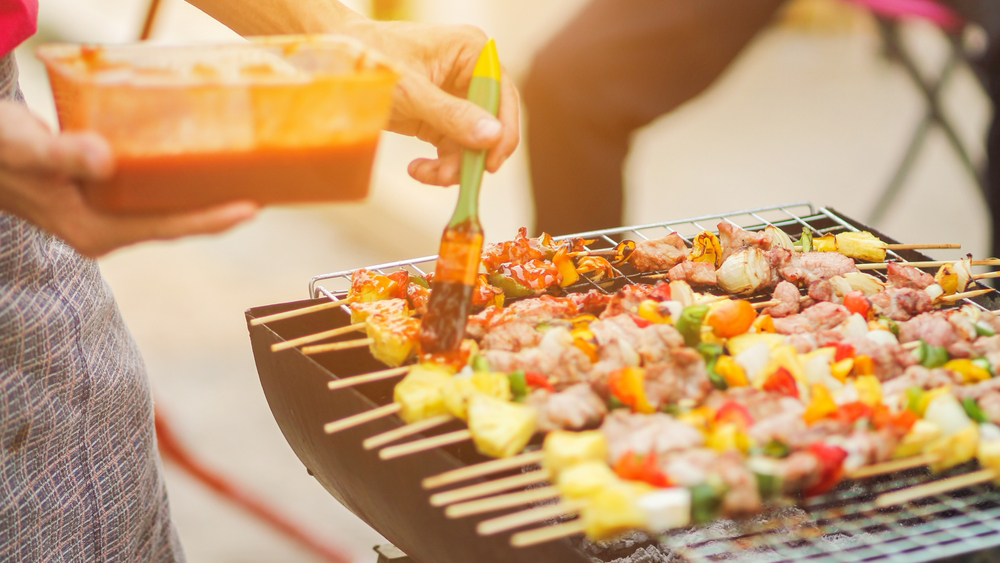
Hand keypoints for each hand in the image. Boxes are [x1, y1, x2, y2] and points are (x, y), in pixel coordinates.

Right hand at [0, 101, 257, 257]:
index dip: (211, 219)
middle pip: (176, 223)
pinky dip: (179, 180)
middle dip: (218, 208)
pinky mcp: (103, 198)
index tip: (251, 207)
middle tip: (265, 187)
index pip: (167, 229)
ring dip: (202, 194)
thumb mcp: (27, 147)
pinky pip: (153, 193)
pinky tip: (200, 163)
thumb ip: (63, 154)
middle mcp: (104, 230)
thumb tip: (105, 158)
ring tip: (245, 177)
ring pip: (167, 209)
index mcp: (94, 231)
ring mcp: (105, 217)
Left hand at [344, 20, 519, 185]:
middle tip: (453, 178)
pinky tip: (418, 169)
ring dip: (452, 165)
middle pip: (489, 123)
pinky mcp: (437, 115)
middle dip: (471, 155)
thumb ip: (452, 115)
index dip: (502, 131)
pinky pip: (451, 147)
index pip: (502, 95)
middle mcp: (468, 73)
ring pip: (470, 142)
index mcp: (471, 52)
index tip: (490, 163)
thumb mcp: (412, 91)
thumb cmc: (368, 58)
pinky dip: (439, 164)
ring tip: (426, 174)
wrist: (332, 62)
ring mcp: (453, 96)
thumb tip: (492, 136)